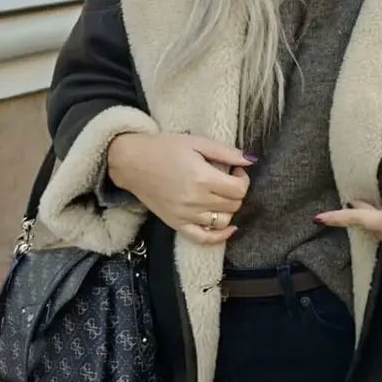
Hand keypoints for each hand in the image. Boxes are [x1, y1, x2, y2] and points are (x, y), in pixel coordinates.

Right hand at [107, 133, 254, 244]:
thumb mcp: (197, 142)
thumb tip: (251, 160)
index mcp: (202, 178)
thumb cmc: (163, 148)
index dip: (243, 179)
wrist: (131, 162)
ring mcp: (185, 215)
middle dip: (236, 192)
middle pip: (233, 205)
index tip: (235, 171)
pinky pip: (203, 239)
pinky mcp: (176, 223)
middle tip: (227, 179)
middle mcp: (195, 200)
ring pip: (223, 221)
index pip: (239, 190)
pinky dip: (219, 237)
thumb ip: (226, 152)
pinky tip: (228, 228)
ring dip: (228, 209)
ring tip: (220, 195)